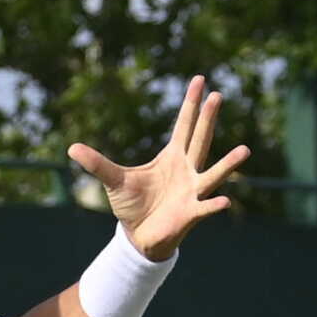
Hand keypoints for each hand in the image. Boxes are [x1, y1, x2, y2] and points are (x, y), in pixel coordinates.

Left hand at [67, 75, 250, 260]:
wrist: (140, 236)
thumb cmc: (133, 205)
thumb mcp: (114, 180)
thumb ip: (97, 163)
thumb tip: (72, 148)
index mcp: (172, 157)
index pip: (184, 125)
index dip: (190, 104)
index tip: (200, 80)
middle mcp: (187, 170)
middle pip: (199, 140)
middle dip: (207, 119)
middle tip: (218, 95)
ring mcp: (192, 191)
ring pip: (212, 174)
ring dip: (228, 164)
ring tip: (244, 150)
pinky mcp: (190, 213)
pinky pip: (205, 208)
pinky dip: (213, 205)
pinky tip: (225, 201)